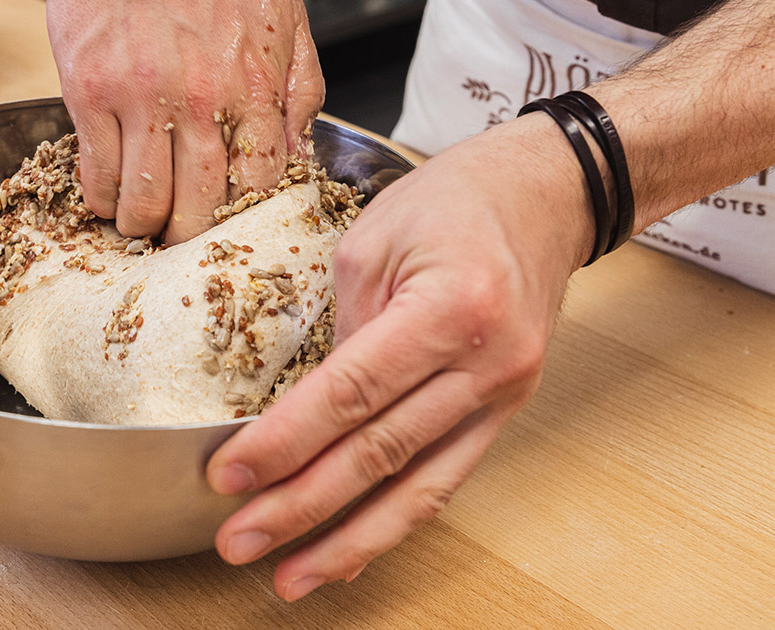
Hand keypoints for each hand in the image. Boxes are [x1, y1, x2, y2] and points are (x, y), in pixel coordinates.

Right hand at [45, 0, 322, 242]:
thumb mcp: (283, 14)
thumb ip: (300, 88)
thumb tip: (301, 156)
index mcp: (252, 83)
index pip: (258, 185)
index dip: (244, 218)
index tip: (230, 226)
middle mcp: (200, 98)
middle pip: (199, 209)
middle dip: (189, 235)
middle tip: (180, 236)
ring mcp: (140, 98)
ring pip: (143, 202)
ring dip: (141, 223)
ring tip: (140, 219)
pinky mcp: (89, 93)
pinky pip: (96, 174)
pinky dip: (101, 195)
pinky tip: (109, 190)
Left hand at [206, 116, 595, 599]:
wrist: (545, 195)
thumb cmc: (457, 201)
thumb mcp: (377, 239)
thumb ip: (342, 325)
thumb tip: (306, 406)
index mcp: (451, 307)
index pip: (351, 393)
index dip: (285, 442)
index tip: (229, 476)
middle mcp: (488, 363)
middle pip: (381, 452)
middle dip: (303, 505)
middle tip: (240, 541)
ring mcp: (503, 395)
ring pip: (419, 487)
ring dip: (349, 540)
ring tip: (290, 579)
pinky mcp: (503, 411)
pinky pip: (445, 478)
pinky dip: (394, 521)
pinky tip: (351, 552)